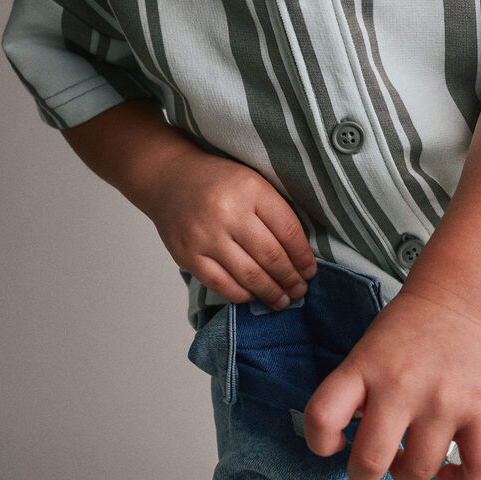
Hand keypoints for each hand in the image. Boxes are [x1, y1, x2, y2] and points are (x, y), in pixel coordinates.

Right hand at [145, 149, 316, 309]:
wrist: (169, 178)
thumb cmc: (218, 182)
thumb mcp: (253, 183)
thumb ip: (274, 212)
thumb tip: (299, 256)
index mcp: (250, 189)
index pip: (288, 231)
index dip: (303, 257)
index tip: (310, 271)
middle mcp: (227, 212)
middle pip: (271, 257)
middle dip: (290, 279)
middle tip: (300, 291)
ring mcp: (205, 236)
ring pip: (248, 275)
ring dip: (270, 292)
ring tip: (282, 300)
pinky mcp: (187, 255)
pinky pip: (221, 284)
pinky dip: (241, 295)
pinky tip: (252, 295)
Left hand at [302, 288, 480, 479]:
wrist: (454, 303)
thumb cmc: (402, 335)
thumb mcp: (363, 353)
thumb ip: (352, 395)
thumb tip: (346, 447)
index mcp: (363, 368)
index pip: (322, 416)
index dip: (319, 442)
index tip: (334, 442)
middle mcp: (401, 385)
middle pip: (370, 460)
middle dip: (364, 474)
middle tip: (372, 462)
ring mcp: (444, 400)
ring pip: (418, 470)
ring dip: (408, 474)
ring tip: (409, 456)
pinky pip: (478, 467)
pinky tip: (448, 474)